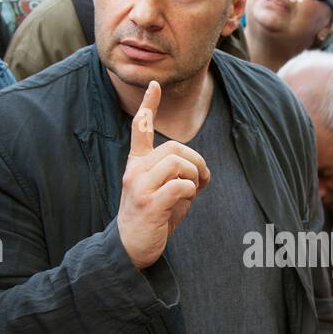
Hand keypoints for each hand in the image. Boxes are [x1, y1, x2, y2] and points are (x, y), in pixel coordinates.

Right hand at [116, 81, 211, 268]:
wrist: (130, 249)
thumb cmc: (150, 220)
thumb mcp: (162, 193)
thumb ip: (175, 176)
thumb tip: (198, 172)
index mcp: (136, 165)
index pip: (139, 128)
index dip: (148, 105)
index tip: (154, 84)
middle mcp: (135, 171)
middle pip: (173, 147)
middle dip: (196, 160)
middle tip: (202, 179)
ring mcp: (140, 187)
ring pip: (177, 162)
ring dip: (194, 175)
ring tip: (194, 191)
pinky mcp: (149, 203)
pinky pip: (180, 186)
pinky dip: (191, 191)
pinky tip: (187, 202)